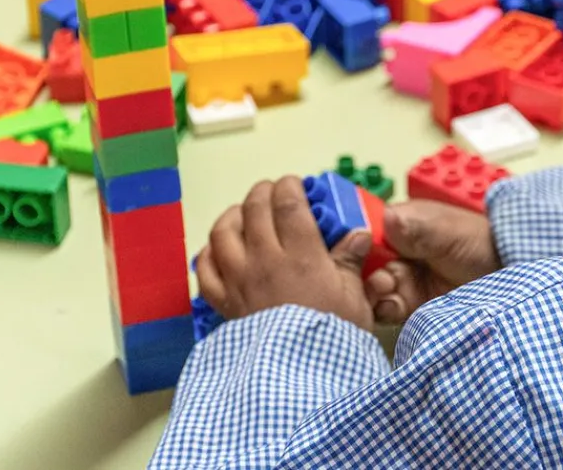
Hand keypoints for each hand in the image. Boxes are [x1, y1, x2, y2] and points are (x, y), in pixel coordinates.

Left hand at [195, 176, 373, 330]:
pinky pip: (205, 268)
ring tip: (244, 213)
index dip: (290, 186)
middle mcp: (265, 261)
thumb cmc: (332, 338)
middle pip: (254, 210)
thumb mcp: (354, 298)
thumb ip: (350, 262)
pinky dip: (209, 252)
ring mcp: (239, 281)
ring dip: (233, 215)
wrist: (301, 378)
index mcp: (301, 255)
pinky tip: (219, 249)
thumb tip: (356, 234)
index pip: (289, 204)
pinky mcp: (224, 303)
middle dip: (262, 192)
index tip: (295, 184)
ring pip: (223, 232)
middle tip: (272, 190)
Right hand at [365, 200, 500, 323]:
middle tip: (382, 280)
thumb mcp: (447, 232)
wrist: (505, 275)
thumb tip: (388, 219)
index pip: (363, 231)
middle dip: (365, 273)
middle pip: (362, 264)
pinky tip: (394, 306)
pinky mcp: (408, 303)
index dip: (355, 243)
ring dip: (373, 292)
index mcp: (400, 225)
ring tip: (388, 292)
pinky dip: (385, 309)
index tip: (358, 254)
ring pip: (370, 288)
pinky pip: (385, 308)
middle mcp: (395, 251)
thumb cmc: (478, 243)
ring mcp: (401, 278)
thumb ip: (416, 230)